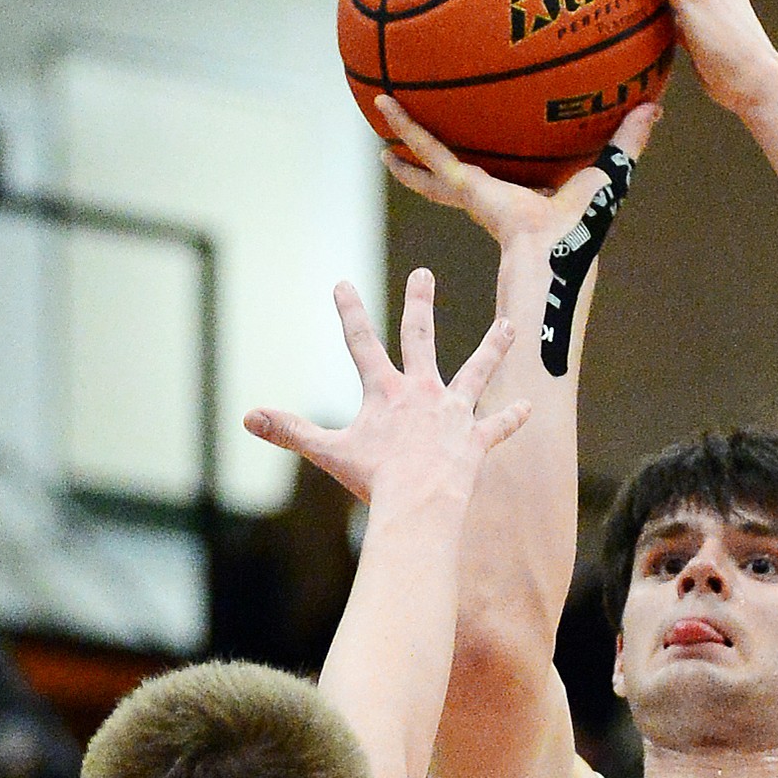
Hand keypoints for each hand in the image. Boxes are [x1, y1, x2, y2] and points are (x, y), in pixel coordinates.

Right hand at [244, 268, 527, 504]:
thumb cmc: (373, 480)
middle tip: (423, 274)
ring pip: (476, 371)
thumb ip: (290, 431)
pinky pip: (497, 425)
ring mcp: (453, 412)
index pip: (360, 342)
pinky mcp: (475, 438)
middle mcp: (422, 391)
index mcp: (385, 390)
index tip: (342, 283)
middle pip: (421, 338)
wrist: (419, 502)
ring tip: (510, 324)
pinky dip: (512, 418)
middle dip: (420, 303)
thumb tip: (247, 417)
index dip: (349, 311)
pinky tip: (530, 407)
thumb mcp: (328, 452)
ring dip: (493, 347)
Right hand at [376, 93, 660, 247]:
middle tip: (408, 133)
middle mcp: (487, 192)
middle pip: (451, 169)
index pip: (498, 172)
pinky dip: (406, 125)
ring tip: (381, 114)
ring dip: (405, 138)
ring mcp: (469, 189)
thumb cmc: (582, 226)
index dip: (489, 160)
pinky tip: (384, 103)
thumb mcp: (607, 172)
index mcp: (516, 194)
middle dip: (430, 155)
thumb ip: (628, 141)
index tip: (478, 143)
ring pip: (428, 159)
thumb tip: (655, 106)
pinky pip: (427, 148)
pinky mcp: (461, 184)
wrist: (555, 249)